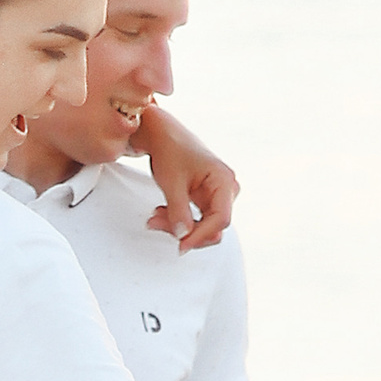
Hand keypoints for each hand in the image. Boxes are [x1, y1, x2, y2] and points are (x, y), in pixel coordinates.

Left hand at [135, 108, 239, 248]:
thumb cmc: (171, 148)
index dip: (201, 235)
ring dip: (179, 226)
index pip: (220, 219)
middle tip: (159, 225)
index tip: (181, 245)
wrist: (161, 135)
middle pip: (213, 226)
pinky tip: (162, 213)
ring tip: (155, 217)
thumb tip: (183, 236)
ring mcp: (216, 195)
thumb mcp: (172, 182)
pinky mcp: (204, 199)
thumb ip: (178, 211)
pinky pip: (195, 219)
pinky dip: (177, 220)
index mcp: (224, 180)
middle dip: (187, 230)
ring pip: (203, 225)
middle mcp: (225, 189)